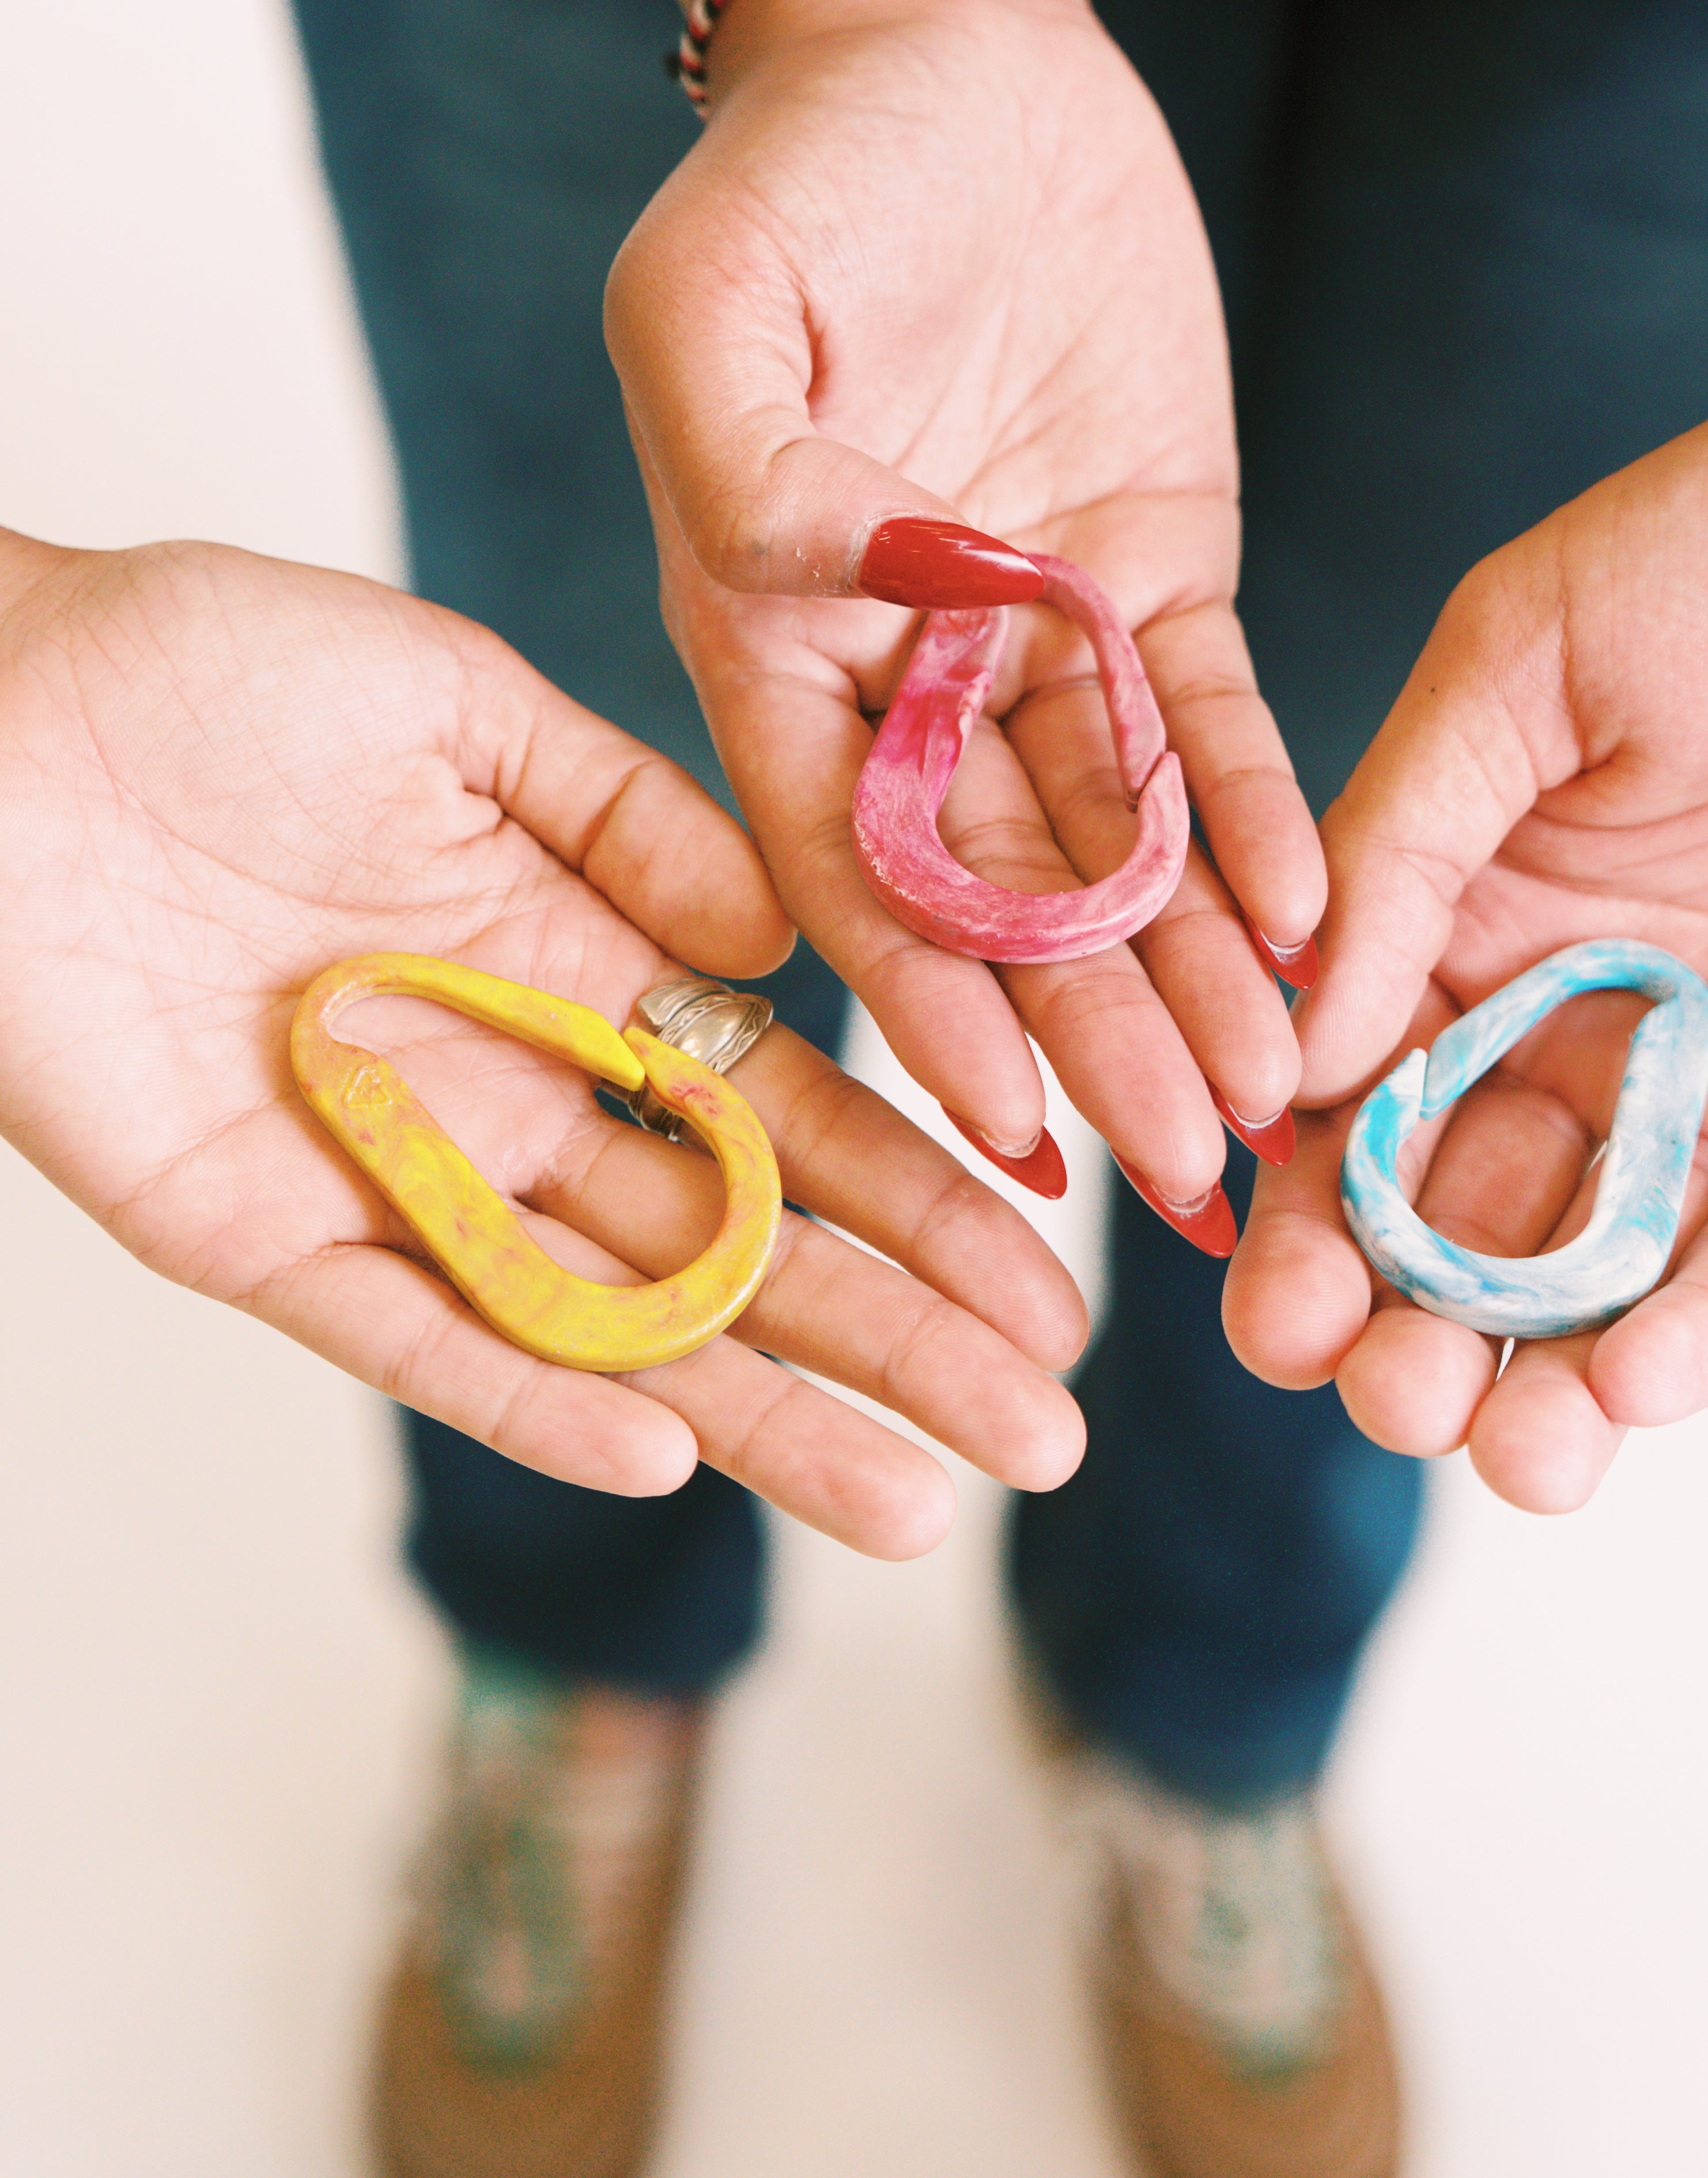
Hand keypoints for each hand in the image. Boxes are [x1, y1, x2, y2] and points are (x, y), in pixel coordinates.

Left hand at [0, 535, 1086, 1547]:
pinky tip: (668, 1453)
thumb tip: (782, 937)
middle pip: (732, 1249)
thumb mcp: (453, 696)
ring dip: (765, 1417)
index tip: (1044, 1270)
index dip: (918, 1194)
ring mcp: (391, 1176)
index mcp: (568, 969)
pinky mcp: (257, 1232)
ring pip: (610, 1326)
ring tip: (915, 1507)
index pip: (785, 1112)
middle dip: (892, 1339)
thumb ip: (624, 811)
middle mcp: (504, 1093)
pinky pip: (416, 1334)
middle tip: (1040, 1437)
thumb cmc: (192, 670)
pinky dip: (535, 1400)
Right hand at [606, 0, 1324, 1236]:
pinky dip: (1261, 824)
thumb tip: (808, 576)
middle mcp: (902, 674)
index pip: (848, 860)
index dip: (926, 999)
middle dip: (1090, 1036)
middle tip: (1184, 1178)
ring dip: (1189, 974)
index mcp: (771, 641)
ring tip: (1269, 1108)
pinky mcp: (1154, 579)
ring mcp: (1037, 637)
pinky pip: (1215, 727)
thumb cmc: (805, 168)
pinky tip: (1321, 927)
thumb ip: (742, 456)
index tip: (1006, 1129)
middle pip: (1000, 891)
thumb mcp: (716, 295)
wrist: (953, 60)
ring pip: (1119, 843)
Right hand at [1224, 327, 1707, 1509]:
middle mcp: (1585, 1009)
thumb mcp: (1535, 646)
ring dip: (1536, 1372)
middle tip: (1369, 1383)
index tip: (1262, 1296)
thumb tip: (1296, 1040)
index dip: (1299, 1203)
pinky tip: (1631, 1393)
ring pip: (1605, 1266)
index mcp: (1475, 902)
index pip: (1351, 1088)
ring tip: (1496, 1449)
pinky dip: (1707, 1324)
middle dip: (1400, 1315)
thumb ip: (1404, 837)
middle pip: (1460, 1206)